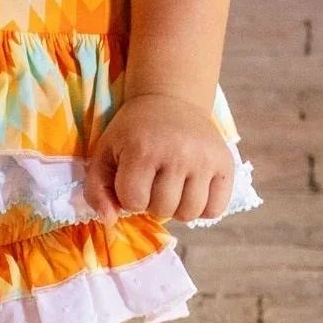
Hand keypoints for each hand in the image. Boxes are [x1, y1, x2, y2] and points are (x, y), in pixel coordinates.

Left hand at [80, 92, 236, 226]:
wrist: (170, 100)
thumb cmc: (134, 130)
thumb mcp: (105, 152)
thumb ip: (97, 189)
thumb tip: (109, 222)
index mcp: (143, 149)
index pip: (133, 201)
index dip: (128, 196)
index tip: (131, 180)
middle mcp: (177, 153)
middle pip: (163, 209)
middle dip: (152, 202)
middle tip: (152, 182)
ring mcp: (205, 159)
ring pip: (190, 213)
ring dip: (176, 208)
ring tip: (171, 188)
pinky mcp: (225, 164)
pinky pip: (215, 209)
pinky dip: (202, 209)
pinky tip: (191, 192)